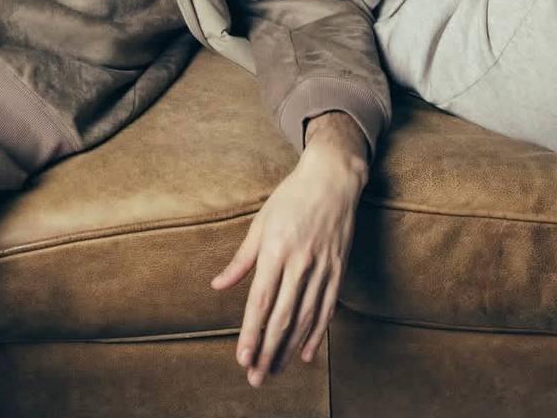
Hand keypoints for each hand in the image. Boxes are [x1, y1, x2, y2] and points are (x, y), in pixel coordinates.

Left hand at [210, 113, 367, 387]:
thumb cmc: (291, 198)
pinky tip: (305, 353)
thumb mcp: (261, 223)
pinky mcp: (338, 269)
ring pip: (305, 318)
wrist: (332, 179)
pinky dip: (316, 333)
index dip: (252, 332)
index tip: (243, 358)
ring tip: (275, 371)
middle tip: (256, 378)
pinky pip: (327, 308)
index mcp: (276, 249)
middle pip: (283, 317)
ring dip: (289, 349)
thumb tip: (218, 285)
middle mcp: (300, 262)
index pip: (261, 300)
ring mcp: (323, 267)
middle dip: (267, 351)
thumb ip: (241, 259)